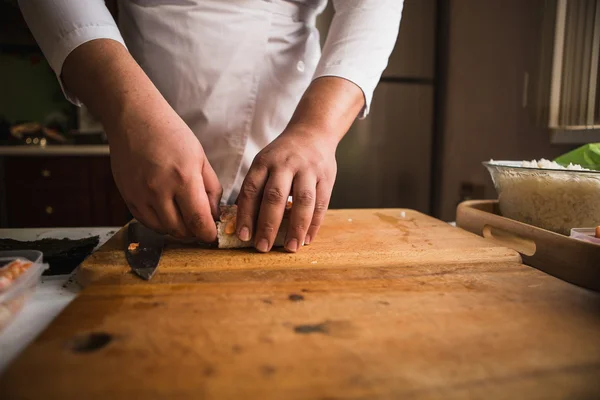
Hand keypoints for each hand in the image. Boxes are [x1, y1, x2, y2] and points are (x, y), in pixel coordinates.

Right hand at [108, 103, 221, 240]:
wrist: (134, 119)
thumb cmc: (170, 134)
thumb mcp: (200, 158)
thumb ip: (211, 189)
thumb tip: (214, 214)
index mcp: (183, 178)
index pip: (198, 221)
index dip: (208, 234)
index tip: (213, 235)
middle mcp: (159, 190)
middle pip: (181, 230)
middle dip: (194, 232)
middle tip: (200, 224)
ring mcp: (140, 195)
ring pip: (163, 229)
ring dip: (177, 229)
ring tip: (184, 216)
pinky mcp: (128, 197)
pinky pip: (146, 222)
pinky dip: (160, 223)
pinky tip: (168, 211)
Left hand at [236, 128, 336, 251]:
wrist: (313, 132)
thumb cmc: (283, 155)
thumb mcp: (264, 163)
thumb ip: (256, 189)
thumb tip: (243, 223)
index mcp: (264, 161)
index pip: (252, 189)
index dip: (246, 214)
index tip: (243, 235)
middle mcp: (286, 164)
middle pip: (275, 196)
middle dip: (268, 224)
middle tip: (263, 247)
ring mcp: (309, 170)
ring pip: (303, 201)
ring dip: (296, 227)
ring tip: (291, 248)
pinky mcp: (327, 177)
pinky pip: (322, 203)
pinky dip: (314, 223)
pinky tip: (307, 239)